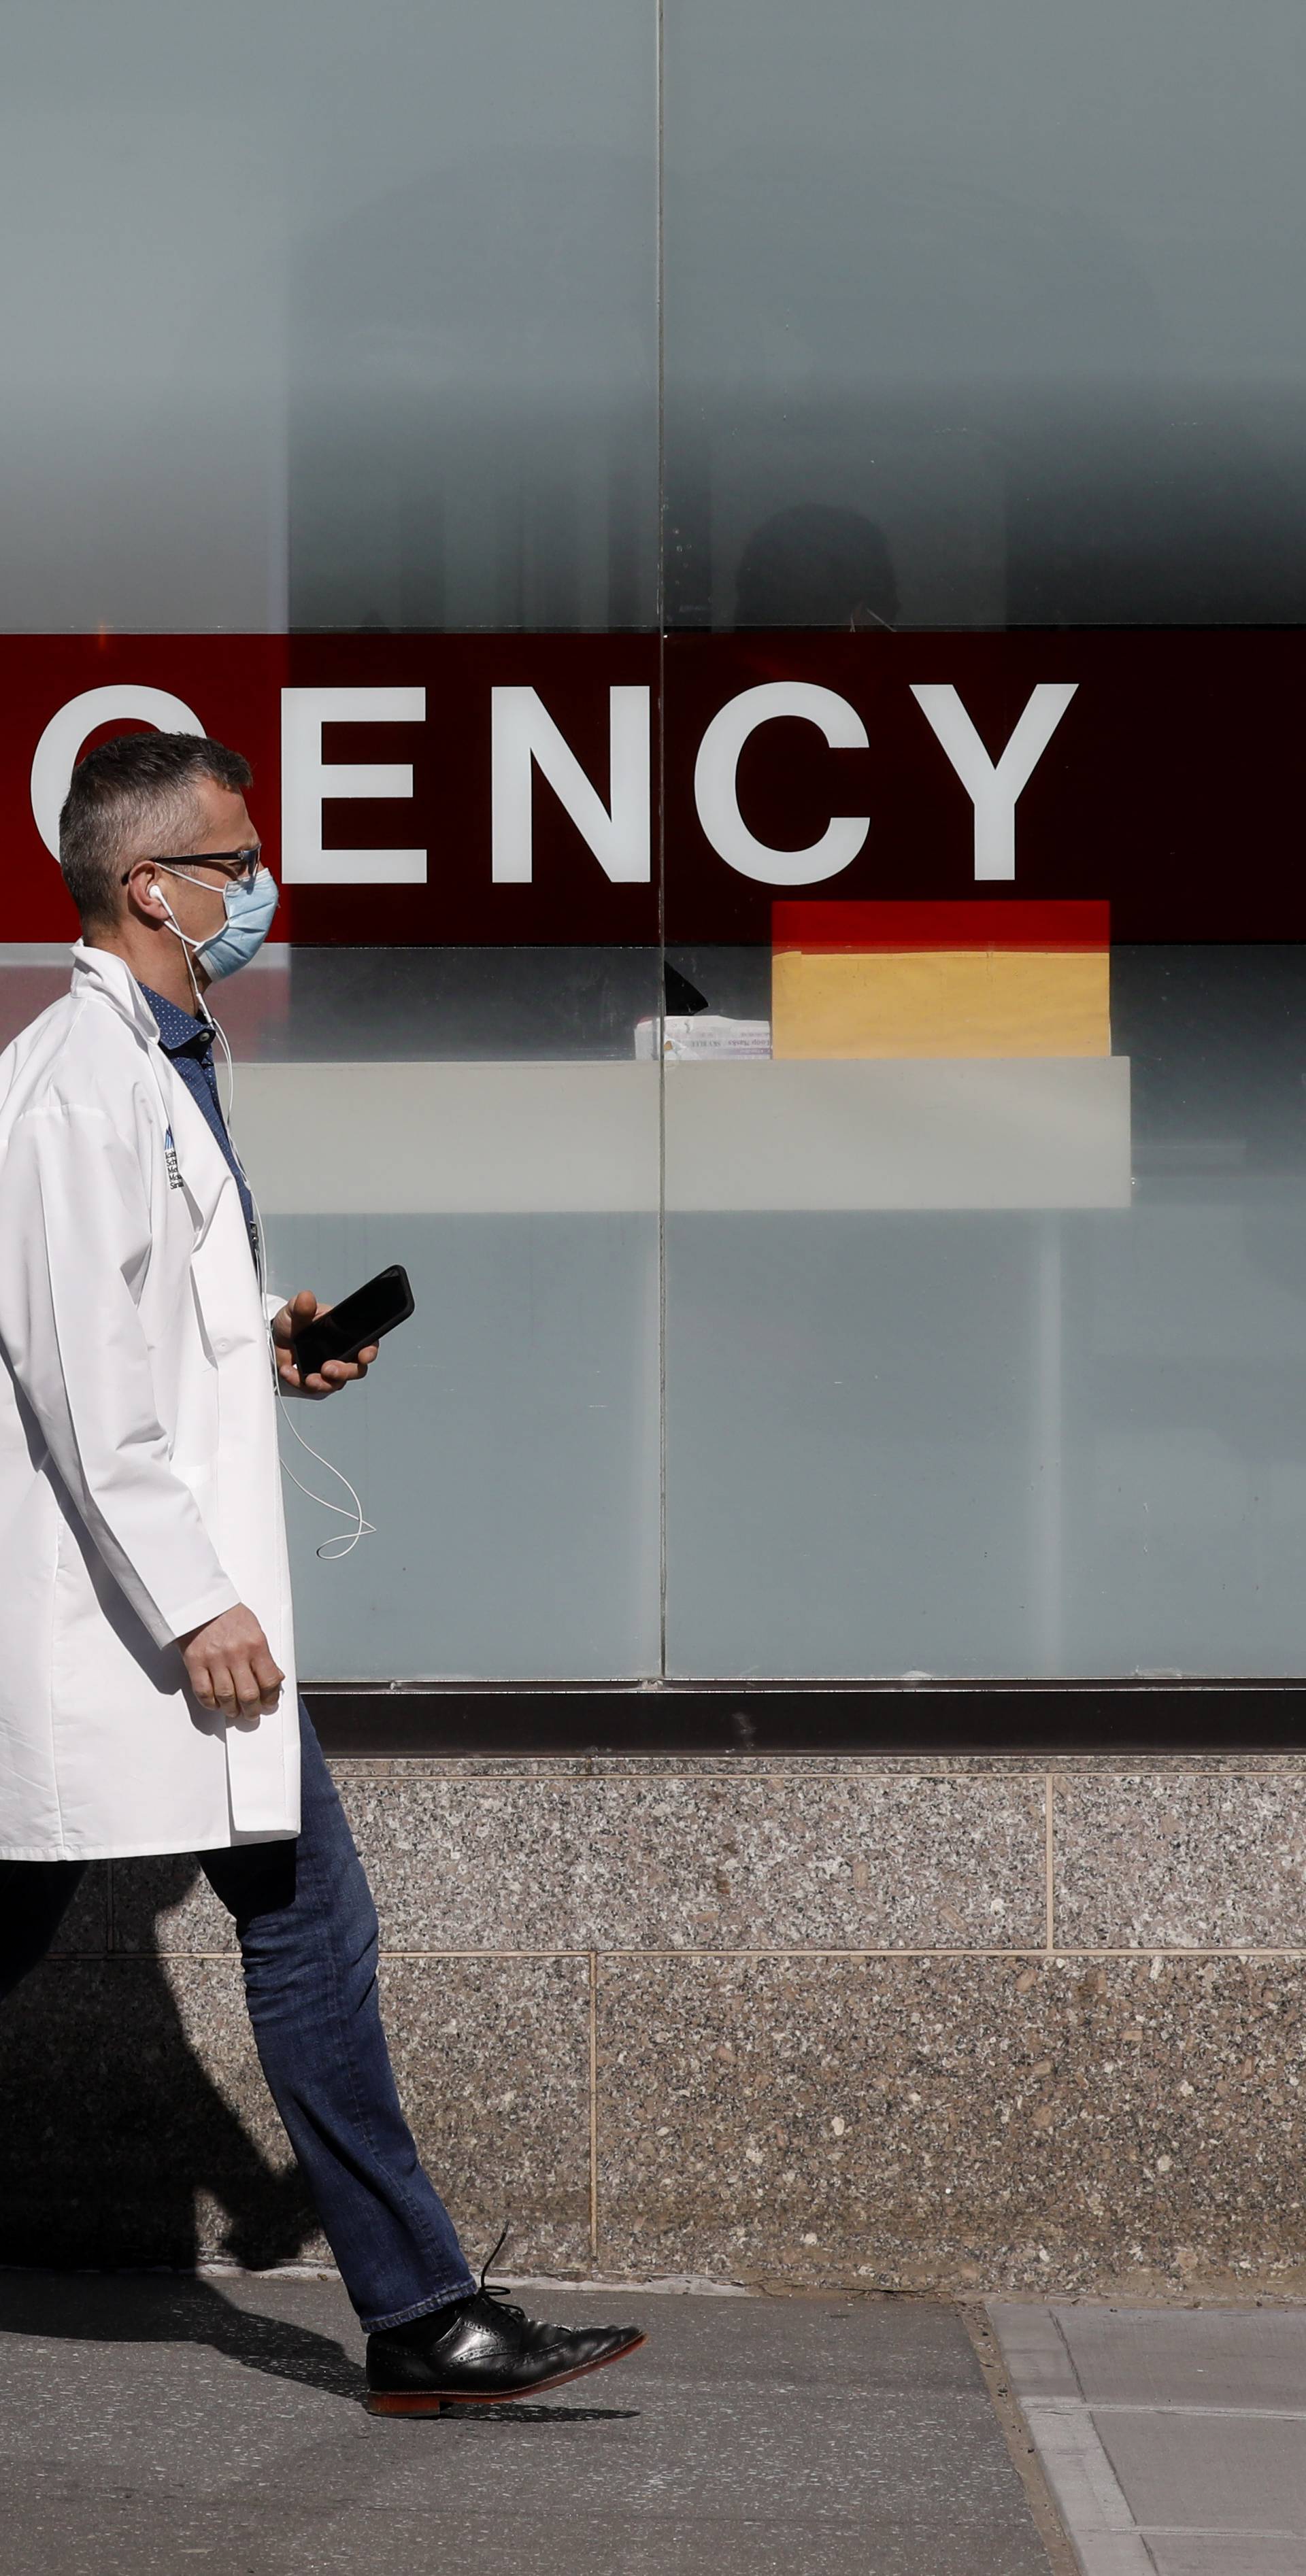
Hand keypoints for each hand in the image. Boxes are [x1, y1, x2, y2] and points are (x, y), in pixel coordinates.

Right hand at [177, 1605, 283, 1719]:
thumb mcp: (254, 1628)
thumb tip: (273, 1677)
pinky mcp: (195, 1662)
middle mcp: (236, 1654)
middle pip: (249, 1695)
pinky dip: (210, 1703)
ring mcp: (214, 1659)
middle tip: (252, 1714)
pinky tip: (216, 1704)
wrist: (199, 1600)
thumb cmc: (227, 1613)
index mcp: (256, 1644)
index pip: (269, 1681)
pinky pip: (203, 1692)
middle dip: (252, 1710)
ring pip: (226, 1697)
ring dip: (232, 1710)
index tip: (269, 1704)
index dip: (271, 1698)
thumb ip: (263, 1654)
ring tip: (234, 1711)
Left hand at [270, 1289, 379, 1398]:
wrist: (276, 1337)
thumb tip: (306, 1297)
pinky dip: (299, 1382)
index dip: (369, 1351)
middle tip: (328, 1369)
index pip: (366, 1343)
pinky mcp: (314, 1380)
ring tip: (309, 1378)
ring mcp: (329, 1369)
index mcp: (345, 1334)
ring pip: (336, 1383)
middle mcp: (341, 1354)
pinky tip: (289, 1371)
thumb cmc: (293, 1322)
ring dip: (323, 1384)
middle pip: (355, 1370)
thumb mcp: (295, 1310)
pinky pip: (312, 1388)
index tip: (364, 1356)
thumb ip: (301, 1306)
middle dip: (344, 1372)